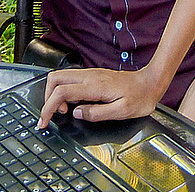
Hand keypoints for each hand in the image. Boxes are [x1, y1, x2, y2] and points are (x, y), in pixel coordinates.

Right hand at [38, 66, 162, 127]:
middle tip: (55, 115)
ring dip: (55, 94)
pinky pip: (71, 79)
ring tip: (64, 110)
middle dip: (47, 98)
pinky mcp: (93, 75)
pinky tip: (73, 104)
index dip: (48, 107)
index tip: (44, 121)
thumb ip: (97, 113)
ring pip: (61, 77)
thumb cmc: (139, 98)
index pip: (61, 92)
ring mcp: (90, 74)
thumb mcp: (121, 112)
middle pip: (55, 78)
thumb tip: (77, 113)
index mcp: (94, 86)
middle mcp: (89, 76)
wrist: (150, 83)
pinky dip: (64, 91)